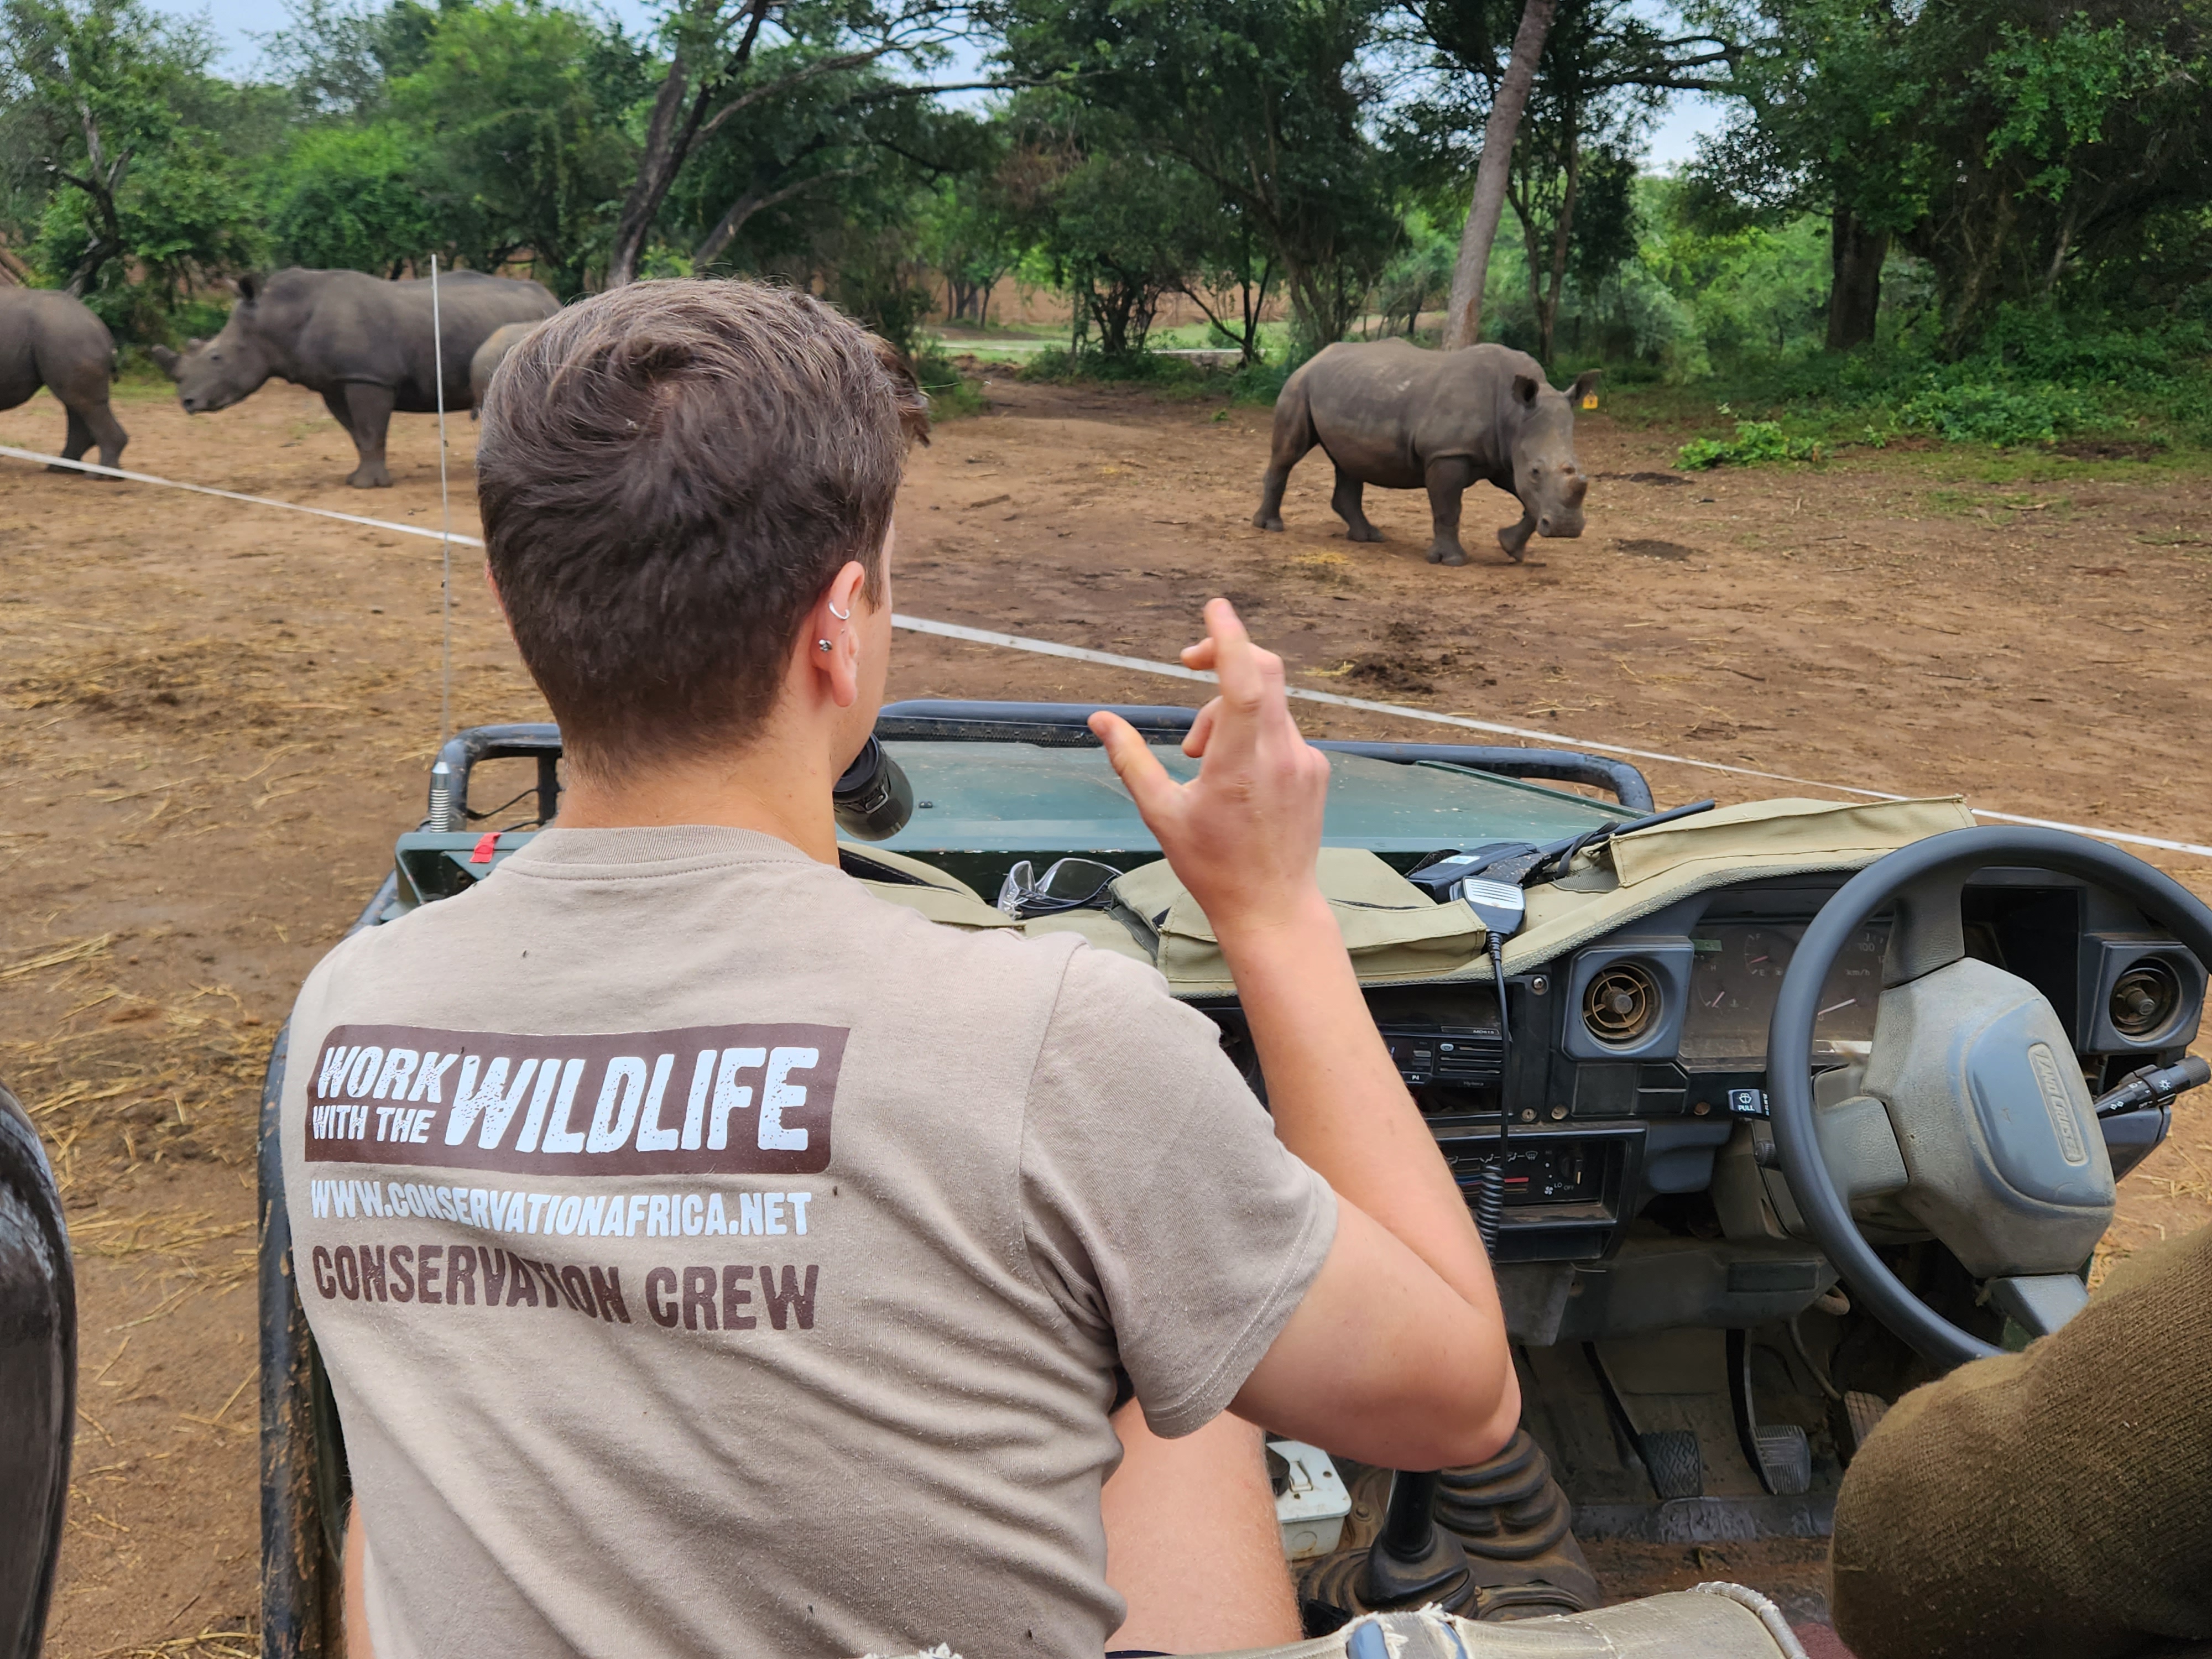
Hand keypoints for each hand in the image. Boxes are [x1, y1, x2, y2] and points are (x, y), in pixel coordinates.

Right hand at [1089, 599, 1332, 937]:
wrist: (1272, 907)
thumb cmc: (1212, 866)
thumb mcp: (1160, 813)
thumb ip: (1131, 760)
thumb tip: (1100, 720)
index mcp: (1241, 765)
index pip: (1244, 682)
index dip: (1229, 639)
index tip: (1215, 608)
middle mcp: (1281, 755)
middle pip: (1263, 673)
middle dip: (1224, 657)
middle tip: (1188, 664)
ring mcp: (1305, 761)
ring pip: (1267, 703)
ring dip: (1229, 711)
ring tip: (1201, 760)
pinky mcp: (1316, 770)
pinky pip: (1281, 729)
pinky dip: (1253, 732)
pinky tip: (1234, 775)